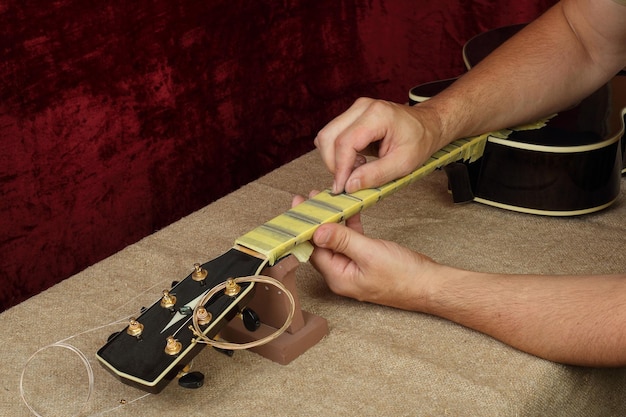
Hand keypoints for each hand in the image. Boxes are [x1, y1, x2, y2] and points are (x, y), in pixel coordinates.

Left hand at [292, 193, 439, 310]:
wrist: (430, 285)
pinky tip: (348, 211)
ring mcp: (354, 269)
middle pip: (321, 245)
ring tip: (325, 201)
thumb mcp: (369, 253)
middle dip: (315, 222)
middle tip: (309, 200)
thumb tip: (317, 231)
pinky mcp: (365, 263)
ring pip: (336, 242)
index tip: (298, 208)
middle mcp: (342, 275)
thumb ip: (342, 240)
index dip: (305, 227)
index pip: (313, 249)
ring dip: (332, 221)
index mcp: (338, 277)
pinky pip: (351, 242)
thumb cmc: (404, 275)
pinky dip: (349, 226)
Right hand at [314, 98, 444, 193]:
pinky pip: (332, 135)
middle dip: (333, 164)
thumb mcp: (403, 164)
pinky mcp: (351, 116)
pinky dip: (337, 152)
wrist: (427, 125)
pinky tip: (356, 159)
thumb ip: (375, 175)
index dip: (340, 168)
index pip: (345, 143)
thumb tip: (349, 185)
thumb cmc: (420, 141)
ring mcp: (355, 109)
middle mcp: (362, 107)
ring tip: (357, 168)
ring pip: (326, 136)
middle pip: (328, 137)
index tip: (341, 188)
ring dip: (334, 158)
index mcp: (377, 115)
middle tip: (350, 180)